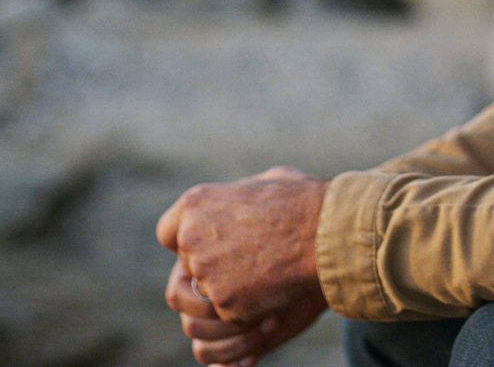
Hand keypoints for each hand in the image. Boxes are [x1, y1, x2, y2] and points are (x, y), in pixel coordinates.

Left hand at [158, 166, 332, 358]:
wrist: (325, 232)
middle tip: (250, 258)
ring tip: (266, 271)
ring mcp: (206, 274)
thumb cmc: (302, 201)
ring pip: (208, 291)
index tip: (210, 244)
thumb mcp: (263, 181)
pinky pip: (230, 312)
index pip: (168, 233)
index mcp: (194, 204)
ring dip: (230, 288)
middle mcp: (190, 239)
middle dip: (214, 265)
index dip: (188, 241)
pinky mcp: (224, 304)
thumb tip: (235, 200)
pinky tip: (273, 286)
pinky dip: (249, 306)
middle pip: (189, 265)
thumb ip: (234, 197)